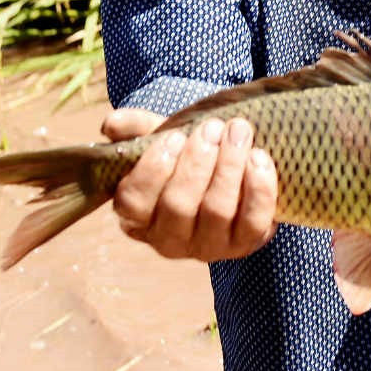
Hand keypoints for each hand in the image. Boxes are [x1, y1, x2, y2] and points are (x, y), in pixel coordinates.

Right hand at [100, 108, 278, 261]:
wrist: (232, 176)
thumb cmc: (188, 159)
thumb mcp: (163, 139)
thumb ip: (138, 128)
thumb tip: (111, 124)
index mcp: (139, 217)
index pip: (133, 203)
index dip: (153, 169)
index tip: (175, 137)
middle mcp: (169, 240)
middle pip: (178, 206)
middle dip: (197, 162)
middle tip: (212, 128)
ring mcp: (208, 247)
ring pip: (216, 211)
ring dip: (229, 167)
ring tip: (238, 132)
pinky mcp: (244, 245)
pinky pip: (253, 221)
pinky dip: (259, 187)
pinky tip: (259, 157)